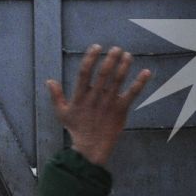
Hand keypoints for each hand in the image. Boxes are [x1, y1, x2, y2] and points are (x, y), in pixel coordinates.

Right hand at [46, 45, 152, 169]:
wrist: (91, 148)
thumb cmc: (77, 129)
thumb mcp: (62, 113)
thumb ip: (56, 96)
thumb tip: (49, 81)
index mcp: (80, 96)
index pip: (84, 73)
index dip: (90, 58)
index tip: (96, 47)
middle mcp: (95, 98)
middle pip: (104, 74)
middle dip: (110, 59)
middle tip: (116, 48)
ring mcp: (109, 103)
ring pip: (118, 81)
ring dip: (124, 67)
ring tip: (128, 55)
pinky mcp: (121, 110)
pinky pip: (132, 94)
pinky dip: (140, 83)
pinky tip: (146, 72)